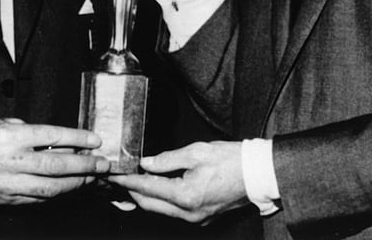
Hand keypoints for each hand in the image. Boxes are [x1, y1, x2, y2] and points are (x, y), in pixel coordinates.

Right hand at [0, 118, 108, 204]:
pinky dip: (57, 192)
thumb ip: (31, 132)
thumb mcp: (4, 122)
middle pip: (55, 165)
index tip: (95, 140)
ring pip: (50, 187)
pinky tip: (70, 186)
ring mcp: (8, 183)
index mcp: (10, 136)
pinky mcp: (7, 198)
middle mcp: (10, 161)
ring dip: (75, 183)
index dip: (77, 139)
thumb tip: (64, 143)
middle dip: (84, 165)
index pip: (51, 136)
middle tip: (102, 163)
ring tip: (92, 176)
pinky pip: (38, 198)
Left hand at [108, 141, 247, 223]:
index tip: (115, 174)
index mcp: (186, 196)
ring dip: (146, 197)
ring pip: (160, 210)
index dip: (128, 180)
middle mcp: (189, 213)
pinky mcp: (202, 217)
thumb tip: (146, 163)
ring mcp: (196, 218)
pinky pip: (174, 212)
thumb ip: (167, 159)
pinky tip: (156, 188)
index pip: (147, 189)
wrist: (257, 173)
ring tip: (133, 181)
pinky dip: (161, 201)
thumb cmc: (230, 159)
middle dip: (132, 191)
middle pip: (149, 205)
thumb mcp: (196, 152)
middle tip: (119, 178)